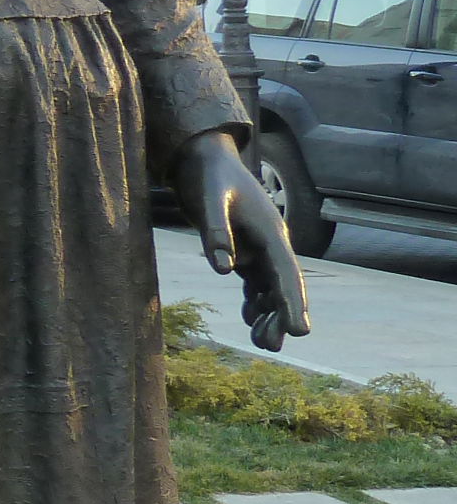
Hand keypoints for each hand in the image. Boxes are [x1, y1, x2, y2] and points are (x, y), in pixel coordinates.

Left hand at [174, 128, 309, 352]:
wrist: (202, 158)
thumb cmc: (207, 175)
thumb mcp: (208, 198)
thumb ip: (216, 232)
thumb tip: (224, 270)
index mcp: (270, 231)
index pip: (285, 274)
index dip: (292, 303)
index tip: (300, 331)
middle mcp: (269, 242)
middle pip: (281, 285)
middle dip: (280, 315)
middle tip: (274, 345)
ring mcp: (258, 247)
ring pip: (269, 287)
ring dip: (267, 313)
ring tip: (263, 343)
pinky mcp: (243, 249)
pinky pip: (254, 281)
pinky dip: (253, 300)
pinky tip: (250, 319)